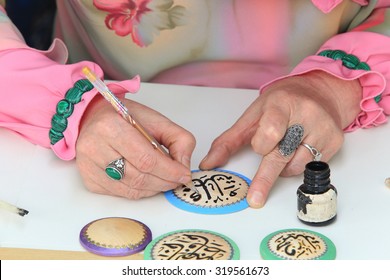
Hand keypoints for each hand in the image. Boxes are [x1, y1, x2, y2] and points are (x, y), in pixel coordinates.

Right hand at [76, 96, 195, 198]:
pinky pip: (121, 194)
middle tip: (177, 179)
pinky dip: (139, 191)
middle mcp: (94, 147)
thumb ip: (178, 139)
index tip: (183, 174)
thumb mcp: (156, 120)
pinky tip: (147, 182)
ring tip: (164, 180)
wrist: (93, 118)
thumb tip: (183, 166)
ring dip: (153, 188)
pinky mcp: (89, 180)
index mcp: (110, 126)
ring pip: (130, 189)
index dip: (169, 171)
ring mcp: (89, 166)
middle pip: (138, 177)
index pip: (146, 159)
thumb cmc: (124, 118)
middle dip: (164, 182)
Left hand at [200, 71, 361, 207]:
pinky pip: (311, 166)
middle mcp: (307, 113)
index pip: (271, 131)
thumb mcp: (252, 115)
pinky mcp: (335, 141)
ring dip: (282, 167)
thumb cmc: (281, 104)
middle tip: (255, 198)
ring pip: (297, 164)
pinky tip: (297, 150)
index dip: (262, 144)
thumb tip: (208, 164)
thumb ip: (228, 140)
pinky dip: (298, 165)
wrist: (318, 93)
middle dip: (265, 178)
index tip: (259, 145)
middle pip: (283, 153)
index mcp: (282, 103)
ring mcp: (324, 128)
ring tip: (282, 149)